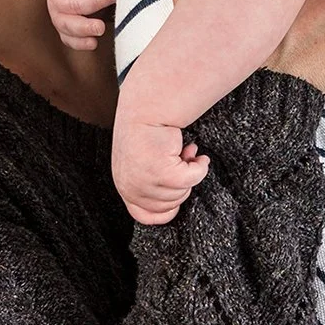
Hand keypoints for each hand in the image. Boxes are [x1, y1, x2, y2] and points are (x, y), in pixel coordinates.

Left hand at [111, 110, 210, 225]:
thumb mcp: (143, 162)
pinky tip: (192, 150)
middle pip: (172, 203)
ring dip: (190, 170)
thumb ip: (153, 182)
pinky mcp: (163, 173)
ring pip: (184, 191)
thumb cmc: (146, 131)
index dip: (166, 211)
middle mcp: (132, 188)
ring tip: (184, 152)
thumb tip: (179, 191)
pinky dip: (199, 165)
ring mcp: (146, 182)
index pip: (144, 216)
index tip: (179, 198)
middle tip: (182, 160)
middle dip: (182, 182)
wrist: (146, 108)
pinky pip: (193, 178)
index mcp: (125, 186)